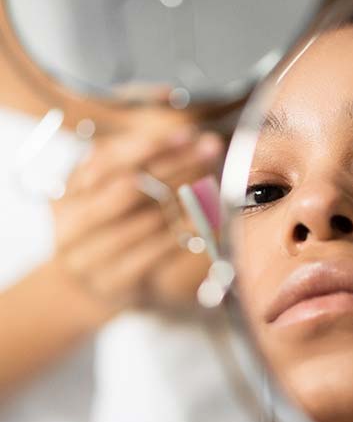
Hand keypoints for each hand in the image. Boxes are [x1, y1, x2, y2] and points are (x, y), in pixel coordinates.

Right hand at [51, 126, 221, 314]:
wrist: (89, 287)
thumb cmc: (107, 229)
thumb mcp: (107, 193)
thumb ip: (134, 165)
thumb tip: (184, 138)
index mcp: (67, 192)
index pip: (108, 160)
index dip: (149, 145)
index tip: (187, 134)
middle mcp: (71, 223)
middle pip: (129, 187)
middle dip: (175, 164)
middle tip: (210, 148)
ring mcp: (89, 256)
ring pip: (144, 220)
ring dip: (186, 199)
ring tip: (215, 181)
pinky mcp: (112, 282)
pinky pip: (154, 252)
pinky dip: (183, 234)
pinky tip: (206, 220)